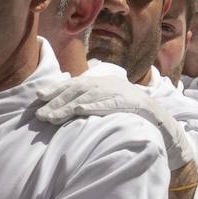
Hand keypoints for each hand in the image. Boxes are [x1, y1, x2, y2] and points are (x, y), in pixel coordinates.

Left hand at [36, 68, 193, 169]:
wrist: (158, 116)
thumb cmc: (131, 110)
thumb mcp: (110, 99)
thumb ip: (92, 98)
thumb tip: (70, 103)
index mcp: (102, 82)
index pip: (74, 83)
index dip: (56, 89)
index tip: (39, 96)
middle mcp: (107, 84)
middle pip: (76, 90)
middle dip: (56, 101)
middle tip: (39, 114)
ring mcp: (116, 93)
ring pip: (85, 97)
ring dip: (66, 106)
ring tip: (50, 117)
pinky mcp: (125, 103)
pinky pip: (105, 104)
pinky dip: (91, 105)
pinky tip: (77, 110)